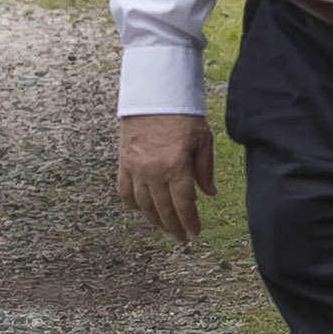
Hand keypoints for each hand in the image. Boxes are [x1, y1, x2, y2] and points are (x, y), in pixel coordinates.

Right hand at [117, 112, 215, 240]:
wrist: (153, 95)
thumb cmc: (182, 115)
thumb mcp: (203, 140)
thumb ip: (205, 169)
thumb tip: (209, 194)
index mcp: (176, 166)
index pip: (184, 204)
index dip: (190, 222)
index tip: (195, 233)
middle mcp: (154, 172)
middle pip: (164, 209)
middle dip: (174, 227)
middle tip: (181, 238)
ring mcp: (136, 168)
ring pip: (144, 205)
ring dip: (154, 220)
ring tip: (165, 228)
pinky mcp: (124, 163)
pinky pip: (125, 192)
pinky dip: (133, 204)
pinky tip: (142, 210)